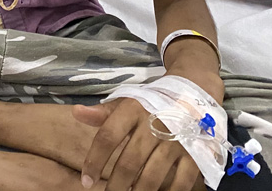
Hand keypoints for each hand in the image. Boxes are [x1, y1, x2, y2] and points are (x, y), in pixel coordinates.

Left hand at [74, 98, 203, 190]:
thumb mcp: (127, 101)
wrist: (194, 90)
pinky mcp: (195, 154)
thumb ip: (102, 112)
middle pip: (130, 162)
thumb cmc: (152, 102)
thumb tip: (76, 112)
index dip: (94, 161)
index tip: (86, 180)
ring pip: (153, 176)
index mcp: (133, 110)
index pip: (108, 137)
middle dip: (116, 184)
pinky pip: (181, 182)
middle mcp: (154, 125)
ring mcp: (177, 141)